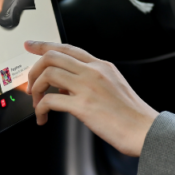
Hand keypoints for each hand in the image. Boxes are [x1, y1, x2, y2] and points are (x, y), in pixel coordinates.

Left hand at [25, 41, 158, 156]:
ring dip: (36, 89)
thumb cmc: (130, 113)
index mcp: (101, 66)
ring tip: (37, 103)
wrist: (144, 129)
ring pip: (48, 74)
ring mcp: (88, 87)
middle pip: (52, 56)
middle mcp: (94, 72)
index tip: (30, 45)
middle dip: (34, 70)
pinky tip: (43, 117)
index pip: (67, 48)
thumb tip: (65, 87)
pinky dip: (40, 109)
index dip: (44, 45)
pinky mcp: (83, 106)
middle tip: (31, 85)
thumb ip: (91, 80)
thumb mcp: (113, 85)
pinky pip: (50, 101)